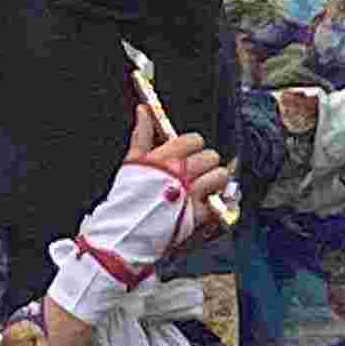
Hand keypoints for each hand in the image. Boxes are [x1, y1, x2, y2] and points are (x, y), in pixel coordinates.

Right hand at [46, 133, 229, 321]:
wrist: (123, 234)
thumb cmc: (126, 199)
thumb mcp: (131, 163)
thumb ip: (142, 134)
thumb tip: (143, 111)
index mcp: (165, 157)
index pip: (194, 140)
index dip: (193, 148)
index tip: (187, 157)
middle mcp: (181, 173)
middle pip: (211, 156)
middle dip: (205, 165)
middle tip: (196, 175)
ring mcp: (192, 194)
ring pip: (221, 176)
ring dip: (215, 183)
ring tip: (202, 191)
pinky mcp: (199, 215)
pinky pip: (220, 202)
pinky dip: (216, 205)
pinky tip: (204, 207)